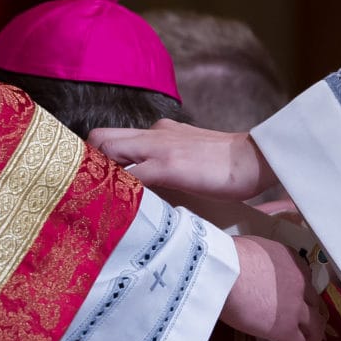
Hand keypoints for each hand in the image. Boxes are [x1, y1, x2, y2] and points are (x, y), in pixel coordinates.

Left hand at [88, 119, 277, 200]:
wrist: (257, 158)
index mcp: (161, 131)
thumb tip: (154, 188)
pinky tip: (113, 209)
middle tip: (83, 191)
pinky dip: (117, 191)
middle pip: (101, 138)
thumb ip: (171, 163)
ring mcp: (158, 148)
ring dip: (96, 175)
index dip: (99, 156)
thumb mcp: (193, 155)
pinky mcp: (167, 166)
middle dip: (86, 163)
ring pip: (107, 150)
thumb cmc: (231, 165)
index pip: (116, 137)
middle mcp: (154, 134)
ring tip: (90, 201)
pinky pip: (129, 177)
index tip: (93, 179)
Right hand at [221, 235, 326, 340]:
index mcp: (291, 260)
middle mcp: (300, 282)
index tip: (297, 301)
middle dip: (313, 316)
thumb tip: (248, 272)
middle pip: (313, 303)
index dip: (302, 293)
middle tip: (310, 326)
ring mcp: (295, 307)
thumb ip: (258, 263)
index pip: (304, 279)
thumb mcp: (250, 251)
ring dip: (313, 338)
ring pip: (314, 326)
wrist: (224, 269)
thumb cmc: (227, 257)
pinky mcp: (285, 328)